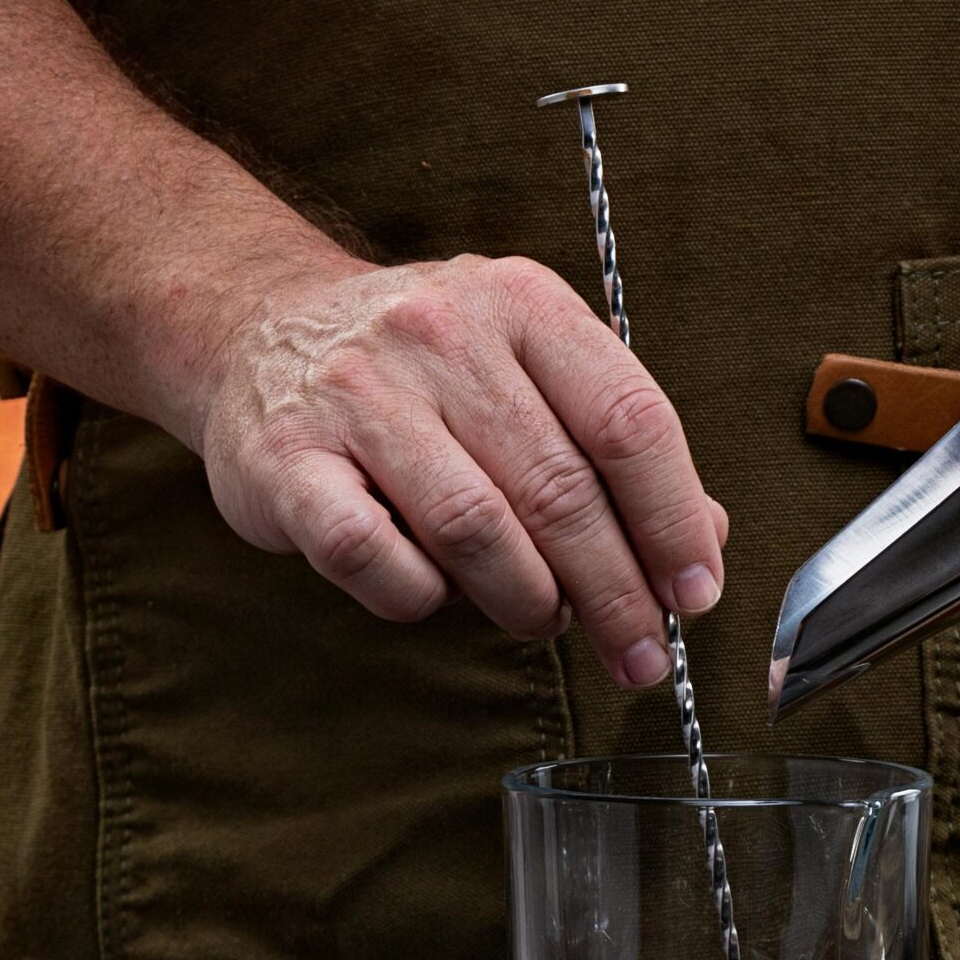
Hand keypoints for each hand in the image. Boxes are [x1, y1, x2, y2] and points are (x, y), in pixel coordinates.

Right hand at [192, 250, 729, 686]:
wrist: (256, 329)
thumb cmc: (420, 373)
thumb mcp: (526, 371)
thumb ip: (612, 449)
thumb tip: (703, 543)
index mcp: (520, 303)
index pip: (629, 420)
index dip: (673, 523)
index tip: (695, 597)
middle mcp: (440, 335)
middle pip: (560, 490)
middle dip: (615, 594)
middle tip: (638, 656)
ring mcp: (357, 395)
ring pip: (477, 530)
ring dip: (527, 601)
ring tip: (541, 619)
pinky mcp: (286, 461)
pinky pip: (376, 559)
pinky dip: (421, 596)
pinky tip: (436, 592)